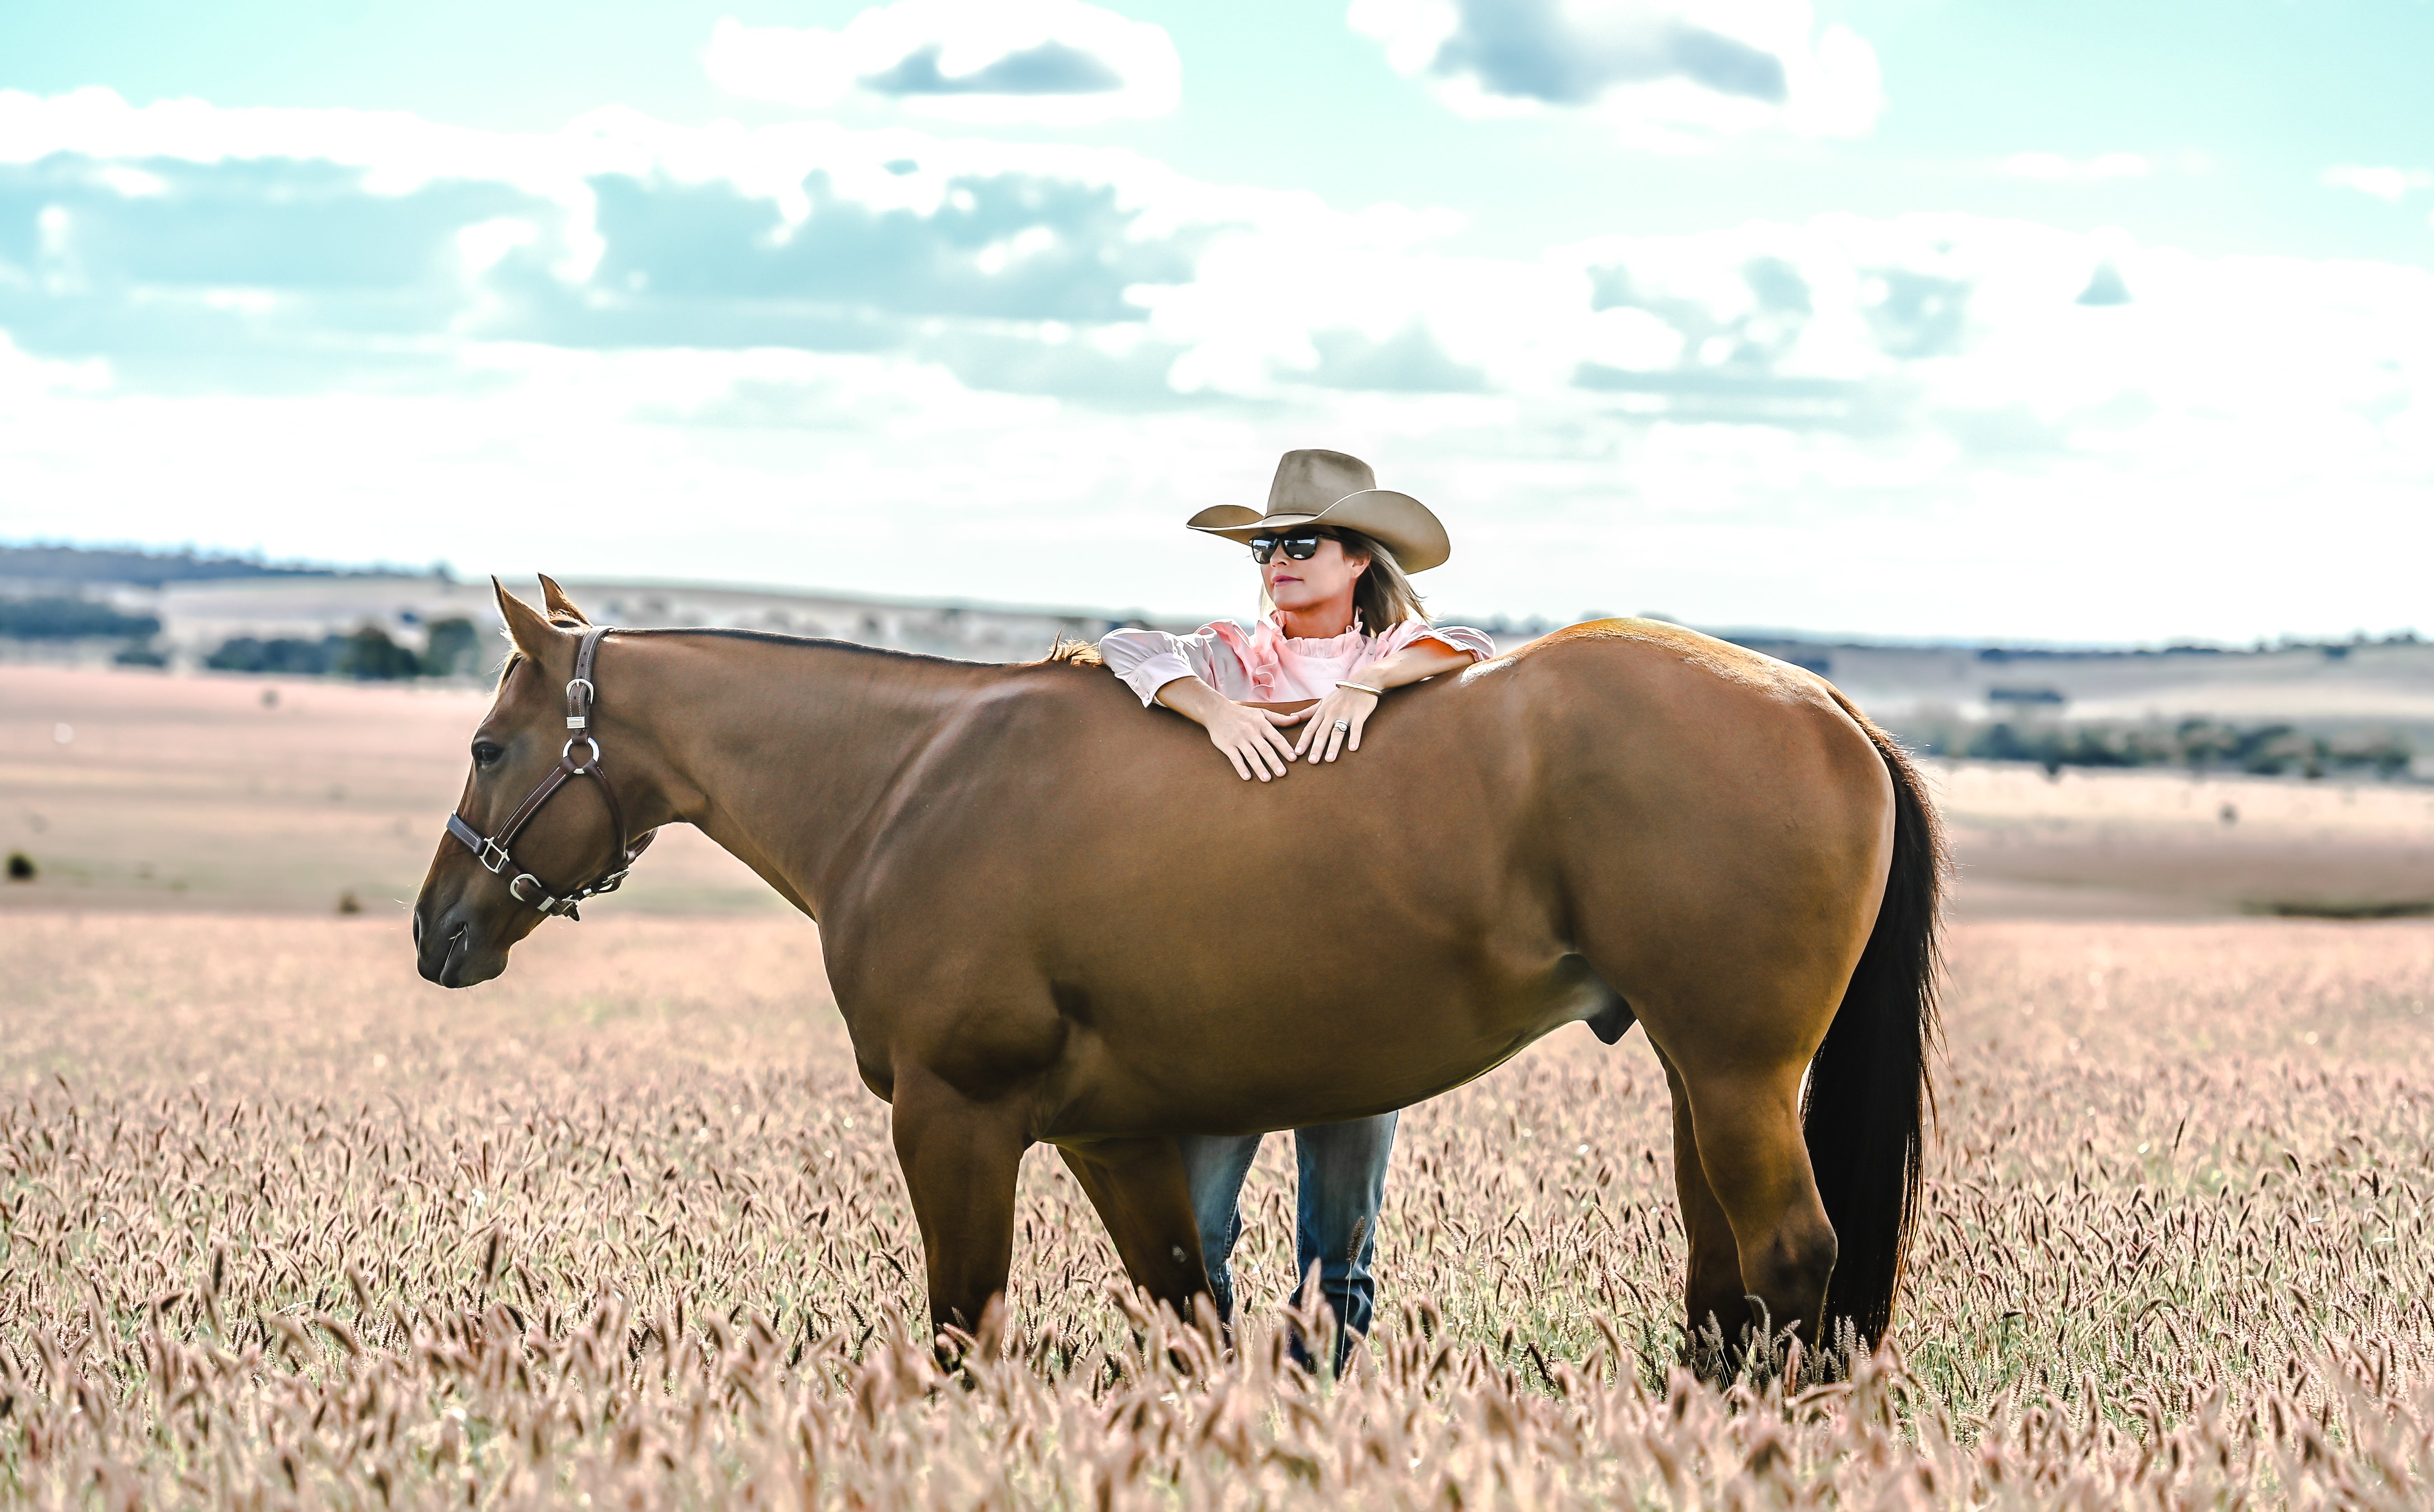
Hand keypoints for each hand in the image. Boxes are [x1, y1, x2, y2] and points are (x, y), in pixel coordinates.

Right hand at [1156, 676, 1301, 780]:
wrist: (1217, 710)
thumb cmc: (1243, 713)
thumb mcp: (1261, 713)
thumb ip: (1279, 719)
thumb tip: (1297, 719)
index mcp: (1261, 724)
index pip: (1276, 737)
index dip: (1285, 748)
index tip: (1294, 759)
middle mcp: (1251, 731)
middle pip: (1264, 748)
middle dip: (1274, 761)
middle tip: (1282, 773)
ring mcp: (1238, 739)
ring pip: (1250, 755)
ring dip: (1259, 767)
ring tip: (1267, 779)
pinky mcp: (1227, 745)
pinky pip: (1235, 758)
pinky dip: (1241, 768)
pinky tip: (1247, 777)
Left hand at [1290, 684, 1379, 763]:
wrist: (1363, 682)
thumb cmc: (1341, 695)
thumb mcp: (1323, 701)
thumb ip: (1308, 711)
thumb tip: (1291, 716)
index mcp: (1322, 711)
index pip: (1310, 728)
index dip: (1303, 740)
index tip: (1297, 753)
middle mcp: (1332, 713)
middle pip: (1322, 732)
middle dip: (1316, 747)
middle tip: (1312, 761)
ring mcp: (1346, 714)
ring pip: (1338, 732)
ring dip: (1333, 746)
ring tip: (1329, 760)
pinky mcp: (1360, 714)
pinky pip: (1357, 728)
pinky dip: (1355, 738)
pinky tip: (1353, 749)